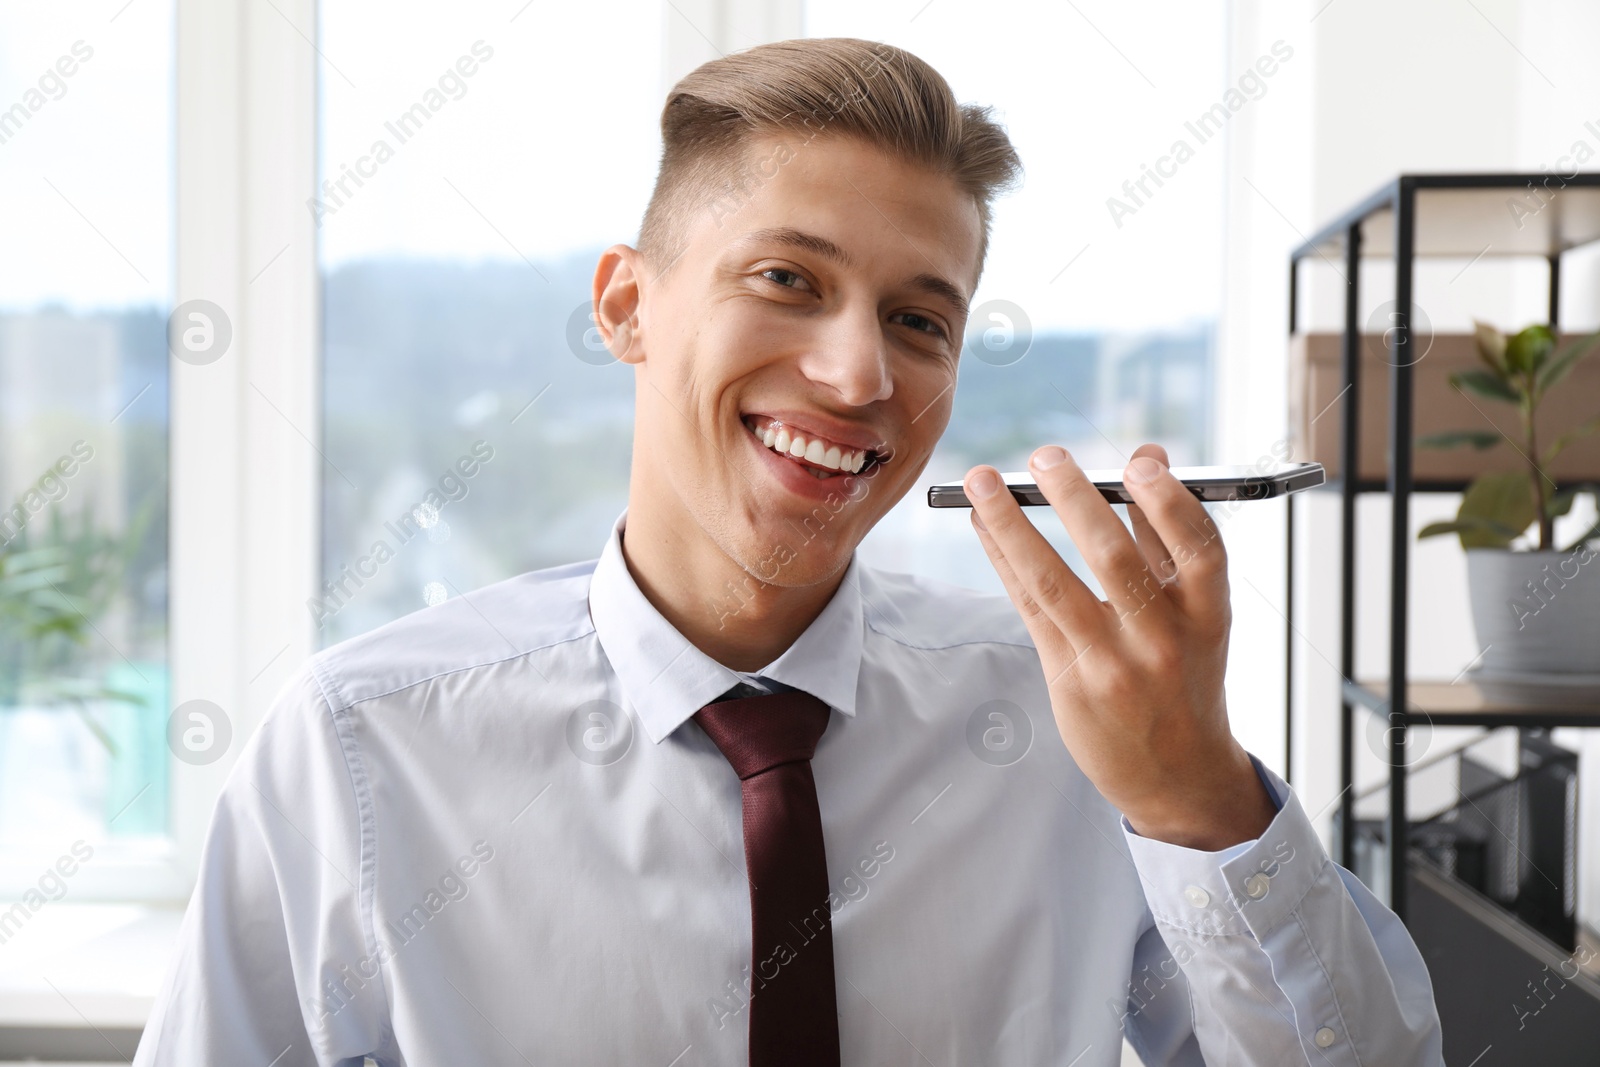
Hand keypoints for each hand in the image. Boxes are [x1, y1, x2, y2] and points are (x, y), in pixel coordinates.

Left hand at [964, 444, 1274, 850]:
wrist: (1177, 775)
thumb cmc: (1184, 674)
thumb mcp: (1195, 613)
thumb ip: (1167, 536)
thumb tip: (1150, 456)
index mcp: (1208, 615)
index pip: (1199, 547)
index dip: (1169, 501)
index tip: (1139, 462)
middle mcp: (1163, 640)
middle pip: (1116, 558)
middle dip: (1075, 499)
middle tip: (1044, 455)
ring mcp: (1113, 664)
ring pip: (1054, 582)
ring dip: (1011, 525)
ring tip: (981, 482)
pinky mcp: (1069, 680)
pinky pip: (1028, 607)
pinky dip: (1003, 558)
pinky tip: (983, 525)